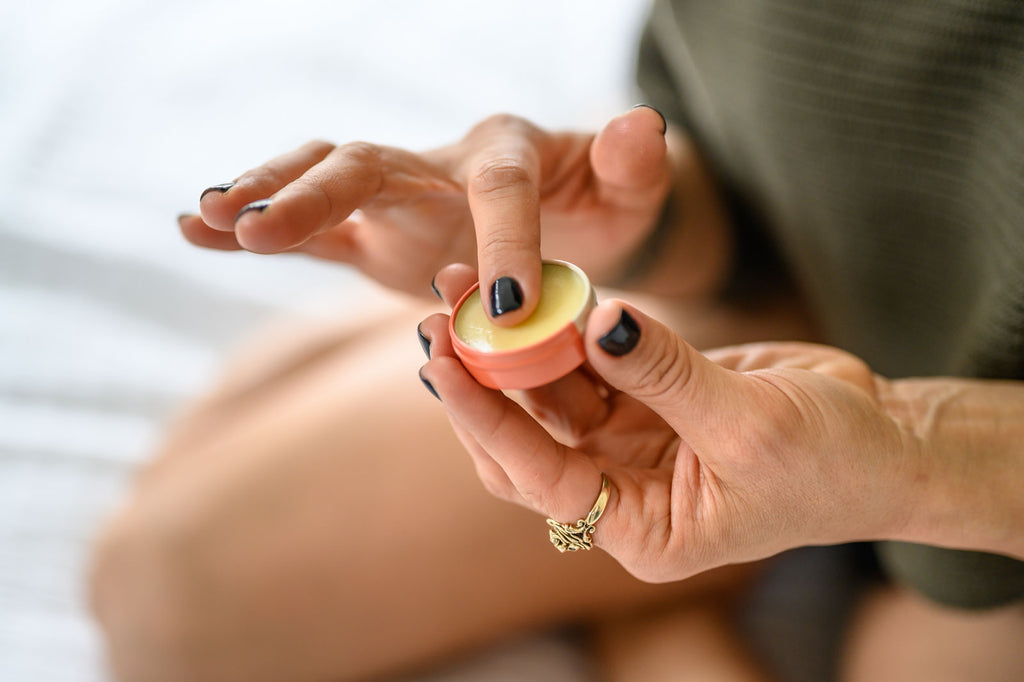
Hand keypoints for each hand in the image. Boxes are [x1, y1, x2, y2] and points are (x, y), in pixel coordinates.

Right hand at [180, 107, 670, 324]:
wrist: (568, 216)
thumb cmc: (602, 205)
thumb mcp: (630, 190)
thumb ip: (633, 166)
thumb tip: (646, 126)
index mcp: (507, 152)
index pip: (499, 187)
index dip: (504, 237)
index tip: (507, 300)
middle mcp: (439, 163)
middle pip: (368, 162)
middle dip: (317, 191)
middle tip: (261, 223)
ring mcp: (398, 197)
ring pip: (322, 183)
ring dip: (267, 198)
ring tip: (207, 216)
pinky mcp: (375, 233)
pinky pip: (314, 231)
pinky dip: (259, 232)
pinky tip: (197, 230)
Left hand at [418, 267, 918, 580]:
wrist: (884, 444)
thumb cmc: (832, 461)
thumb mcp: (751, 423)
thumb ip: (667, 374)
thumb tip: (598, 322)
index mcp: (640, 527)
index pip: (539, 475)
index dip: (487, 420)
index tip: (444, 364)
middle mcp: (621, 489)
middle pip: (525, 438)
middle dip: (480, 380)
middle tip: (436, 318)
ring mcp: (630, 441)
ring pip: (548, 393)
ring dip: (509, 345)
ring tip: (465, 286)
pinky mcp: (645, 397)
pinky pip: (589, 360)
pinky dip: (561, 327)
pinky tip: (531, 287)